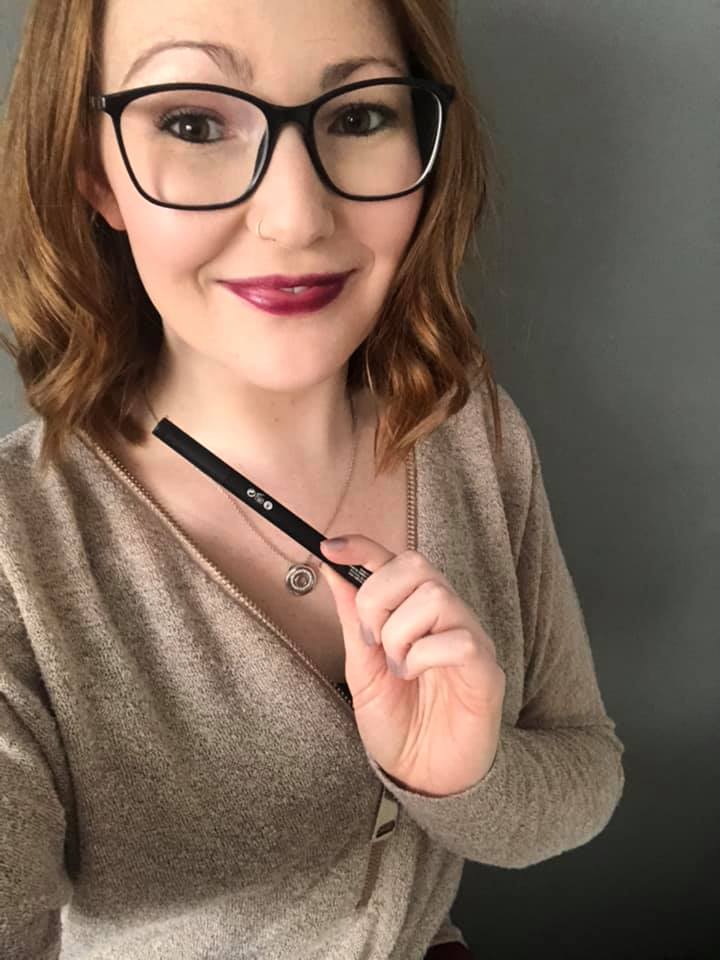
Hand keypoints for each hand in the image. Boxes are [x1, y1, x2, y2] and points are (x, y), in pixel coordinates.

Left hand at [319, 536, 505, 796]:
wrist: (425, 777)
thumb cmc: (399, 725)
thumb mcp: (362, 670)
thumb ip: (353, 621)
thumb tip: (332, 571)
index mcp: (413, 611)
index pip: (393, 560)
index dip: (362, 546)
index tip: (328, 547)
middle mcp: (445, 615)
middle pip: (416, 565)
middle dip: (378, 597)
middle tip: (371, 641)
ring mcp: (469, 637)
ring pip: (436, 596)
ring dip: (400, 633)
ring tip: (398, 668)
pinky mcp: (485, 668)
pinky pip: (458, 639)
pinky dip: (424, 657)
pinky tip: (418, 678)